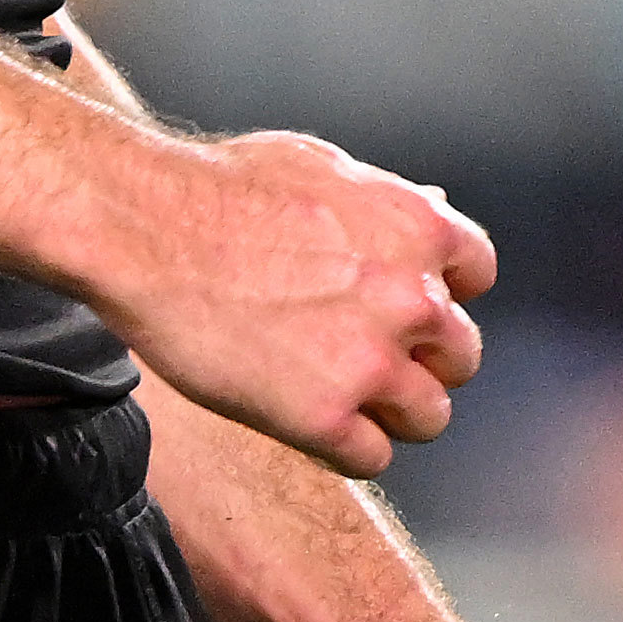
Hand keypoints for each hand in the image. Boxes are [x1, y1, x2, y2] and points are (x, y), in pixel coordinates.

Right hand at [91, 133, 491, 475]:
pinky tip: (305, 419)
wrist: (146, 228)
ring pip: (429, 416)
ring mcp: (370, 363)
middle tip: (365, 354)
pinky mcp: (324, 418)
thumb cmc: (217, 185)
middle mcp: (411, 298)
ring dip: (391, 410)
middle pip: (461, 355)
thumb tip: (428, 210)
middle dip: (420, 357)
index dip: (439, 291)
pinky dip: (344, 446)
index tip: (402, 304)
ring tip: (340, 396)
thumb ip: (383, 202)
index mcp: (418, 228)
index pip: (475, 276)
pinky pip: (372, 457)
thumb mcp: (319, 164)